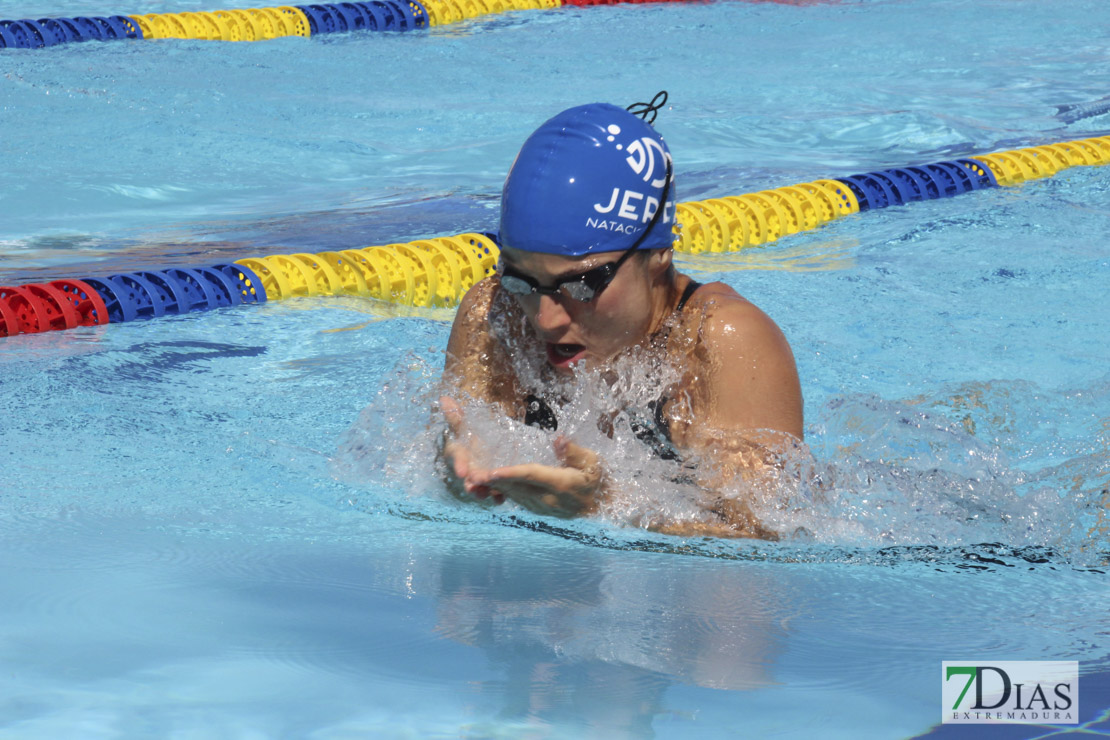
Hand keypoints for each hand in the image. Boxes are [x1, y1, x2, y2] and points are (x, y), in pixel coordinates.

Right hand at [439, 396, 503, 504]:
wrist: (482, 449)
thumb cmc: (470, 437)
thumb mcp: (465, 426)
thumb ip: (455, 415)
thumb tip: (444, 398)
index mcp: (459, 453)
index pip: (457, 458)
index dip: (459, 464)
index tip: (462, 472)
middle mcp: (466, 468)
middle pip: (467, 477)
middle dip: (470, 484)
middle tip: (474, 488)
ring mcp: (477, 478)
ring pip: (479, 487)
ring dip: (482, 492)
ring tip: (489, 495)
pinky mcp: (490, 485)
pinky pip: (493, 492)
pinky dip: (497, 497)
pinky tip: (501, 500)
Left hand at [467, 437, 605, 517]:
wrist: (605, 506)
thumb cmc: (599, 478)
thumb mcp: (594, 461)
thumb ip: (574, 451)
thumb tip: (558, 439)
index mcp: (563, 485)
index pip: (531, 477)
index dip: (509, 473)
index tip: (491, 471)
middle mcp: (550, 500)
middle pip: (517, 488)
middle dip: (493, 482)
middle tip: (471, 475)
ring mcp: (544, 508)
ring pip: (515, 496)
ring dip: (494, 488)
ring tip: (474, 479)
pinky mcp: (541, 511)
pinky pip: (519, 500)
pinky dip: (504, 492)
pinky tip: (491, 485)